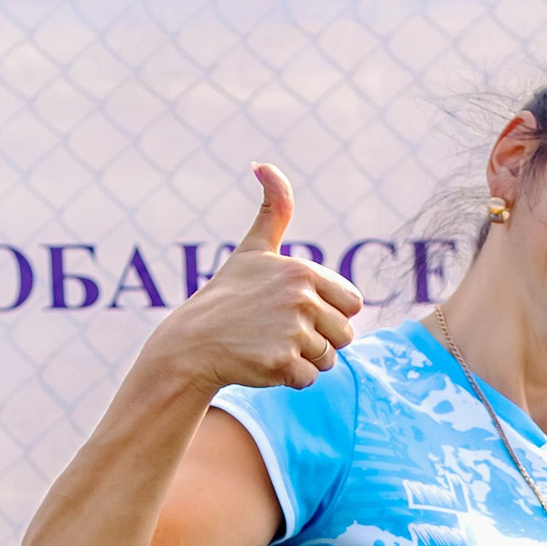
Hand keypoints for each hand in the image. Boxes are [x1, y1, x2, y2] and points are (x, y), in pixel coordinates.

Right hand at [144, 166, 361, 395]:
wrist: (194, 342)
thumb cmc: (228, 296)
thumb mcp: (253, 250)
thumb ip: (274, 211)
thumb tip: (264, 165)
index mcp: (302, 271)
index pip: (352, 303)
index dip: (329, 312)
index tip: (296, 309)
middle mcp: (301, 298)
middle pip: (345, 335)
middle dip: (320, 339)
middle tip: (282, 331)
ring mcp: (292, 332)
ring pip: (329, 359)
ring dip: (305, 359)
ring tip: (271, 344)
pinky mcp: (282, 363)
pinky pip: (309, 380)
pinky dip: (290, 378)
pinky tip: (264, 362)